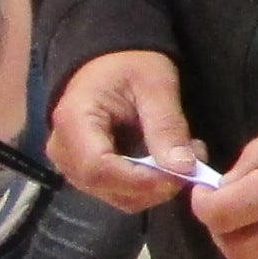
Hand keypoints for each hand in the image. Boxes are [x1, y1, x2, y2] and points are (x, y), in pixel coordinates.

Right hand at [47, 51, 202, 212]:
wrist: (110, 61)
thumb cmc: (130, 64)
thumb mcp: (155, 84)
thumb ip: (166, 125)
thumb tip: (184, 168)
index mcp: (73, 121)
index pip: (98, 168)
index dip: (140, 180)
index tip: (180, 175)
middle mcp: (63, 150)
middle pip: (107, 188)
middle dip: (155, 184)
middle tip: (193, 161)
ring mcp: (72, 166)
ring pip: (118, 197)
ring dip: (157, 186)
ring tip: (185, 156)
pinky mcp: (88, 174)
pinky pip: (121, 192)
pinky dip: (150, 184)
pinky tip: (168, 162)